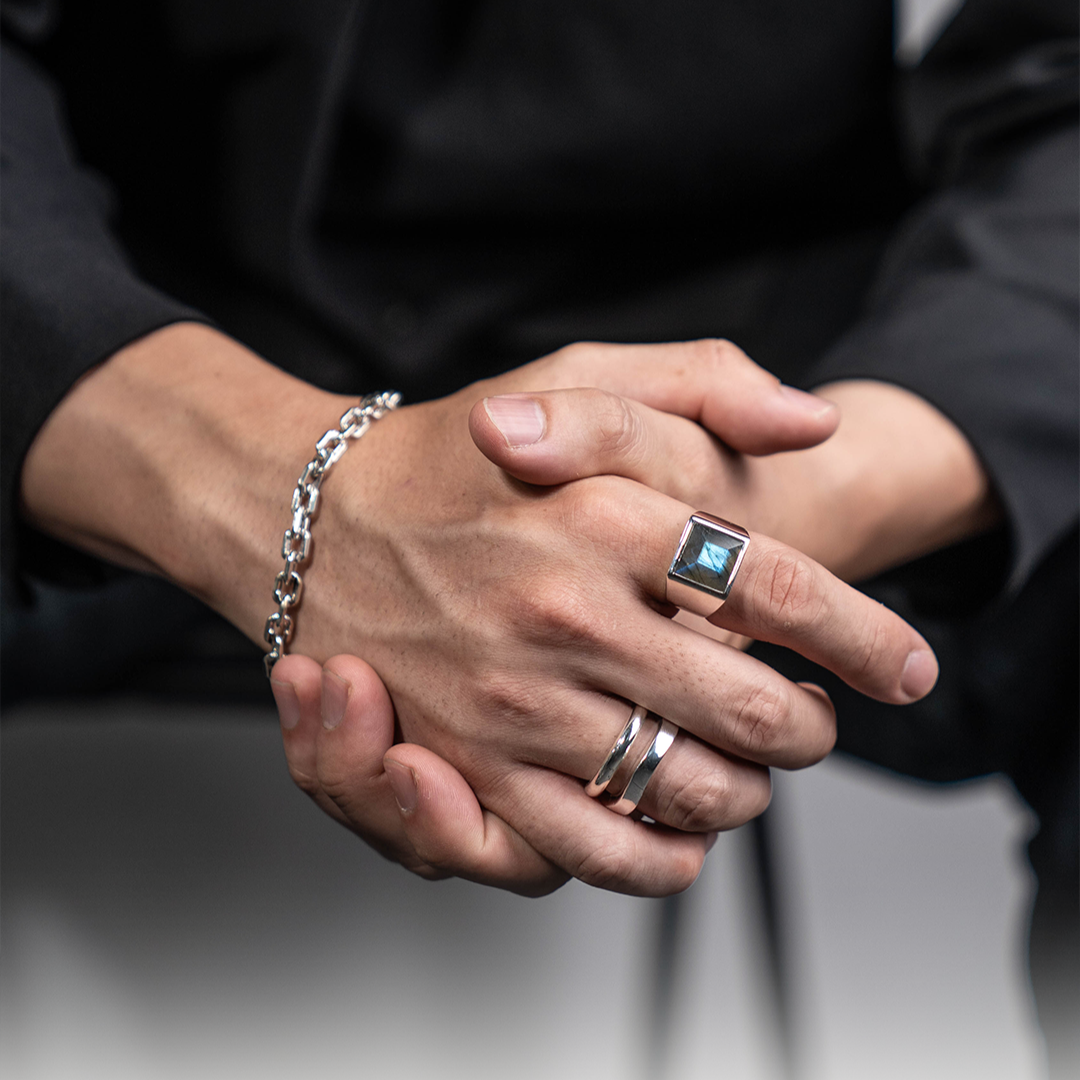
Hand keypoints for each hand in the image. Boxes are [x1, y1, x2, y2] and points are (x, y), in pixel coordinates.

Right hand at [21, 328, 936, 894]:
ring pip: (687, 789)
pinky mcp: (470, 764)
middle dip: (810, 724)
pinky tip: (683, 834)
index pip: (782, 586)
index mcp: (604, 511)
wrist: (315, 521)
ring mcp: (516, 699)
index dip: (866, 634)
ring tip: (751, 771)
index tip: (903, 665)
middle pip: (752, 705)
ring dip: (747, 791)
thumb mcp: (576, 373)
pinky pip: (595, 849)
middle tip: (813, 719)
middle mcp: (564, 611)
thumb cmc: (454, 453)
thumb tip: (814, 420)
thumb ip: (706, 381)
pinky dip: (662, 858)